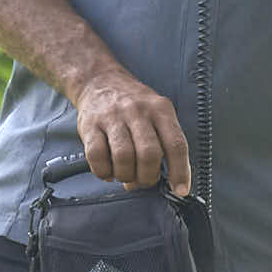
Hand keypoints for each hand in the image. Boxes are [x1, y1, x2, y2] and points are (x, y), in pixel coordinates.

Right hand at [72, 66, 191, 194]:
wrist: (99, 81)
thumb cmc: (133, 105)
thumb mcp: (156, 114)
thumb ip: (161, 144)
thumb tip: (158, 181)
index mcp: (160, 109)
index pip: (176, 144)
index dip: (180, 171)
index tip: (180, 190)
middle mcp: (138, 111)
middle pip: (149, 154)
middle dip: (148, 176)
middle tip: (143, 180)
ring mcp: (112, 117)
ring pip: (123, 158)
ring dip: (125, 175)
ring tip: (125, 175)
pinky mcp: (90, 125)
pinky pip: (96, 156)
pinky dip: (103, 172)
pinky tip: (108, 170)